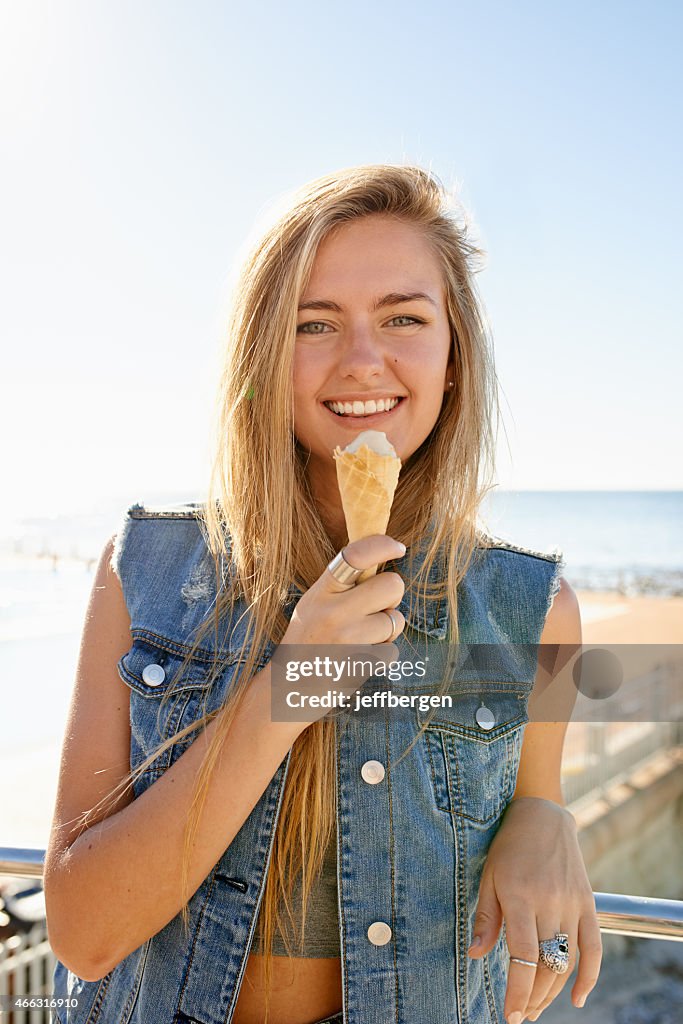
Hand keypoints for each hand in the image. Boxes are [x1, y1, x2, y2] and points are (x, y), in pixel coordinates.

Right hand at [278, 535, 406, 724]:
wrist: (286, 691)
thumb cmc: (306, 643)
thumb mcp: (314, 604)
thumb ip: (342, 586)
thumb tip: (382, 566)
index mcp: (322, 591)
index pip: (356, 555)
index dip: (383, 545)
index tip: (398, 548)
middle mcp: (333, 611)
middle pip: (392, 585)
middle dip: (393, 597)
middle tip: (377, 608)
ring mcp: (347, 638)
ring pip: (396, 620)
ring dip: (387, 630)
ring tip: (360, 640)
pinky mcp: (359, 664)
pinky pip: (392, 651)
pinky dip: (382, 656)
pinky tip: (358, 660)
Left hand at [468, 796, 601, 1021]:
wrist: (541, 815)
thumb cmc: (508, 846)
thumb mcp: (488, 877)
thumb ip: (486, 919)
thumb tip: (474, 955)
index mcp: (520, 896)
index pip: (522, 956)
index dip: (517, 991)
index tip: (511, 1015)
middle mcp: (549, 902)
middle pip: (546, 965)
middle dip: (533, 998)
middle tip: (521, 1014)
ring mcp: (572, 903)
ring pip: (567, 961)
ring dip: (553, 992)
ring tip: (537, 1007)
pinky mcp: (588, 902)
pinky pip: (593, 946)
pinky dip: (589, 976)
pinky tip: (578, 998)